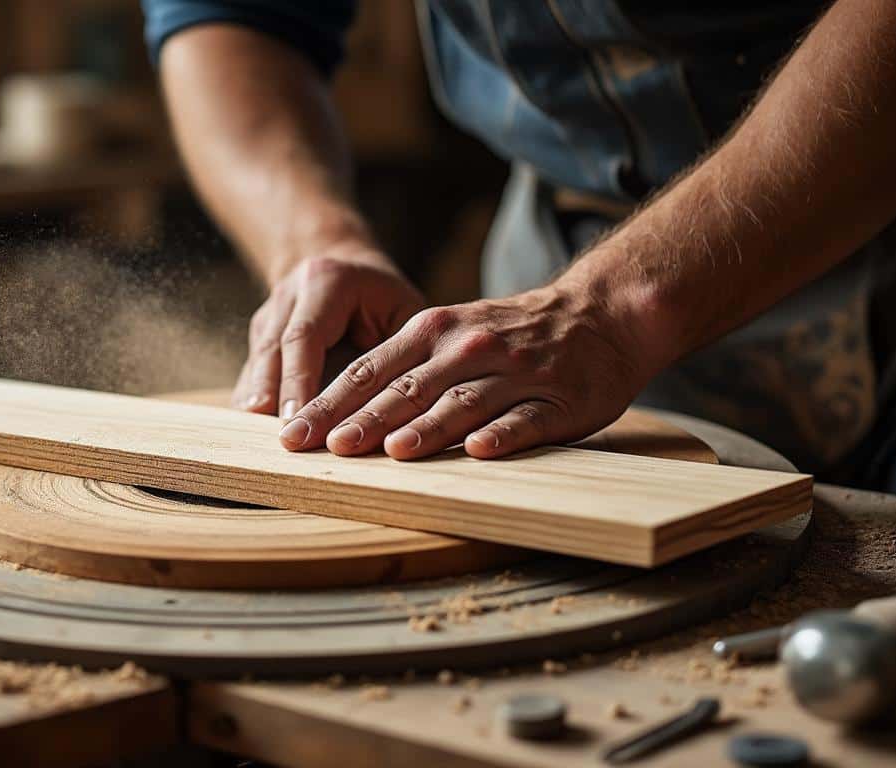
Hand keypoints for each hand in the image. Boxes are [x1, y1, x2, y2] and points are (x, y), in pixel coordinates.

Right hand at [232, 249, 425, 417]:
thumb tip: (391, 405)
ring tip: (258, 436)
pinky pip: (253, 367)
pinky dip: (253, 396)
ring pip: (259, 359)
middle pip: (275, 349)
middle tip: (282, 436)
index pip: (307, 334)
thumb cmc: (385, 299)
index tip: (299, 418)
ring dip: (259, 398)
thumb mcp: (403, 311)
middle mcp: (291, 292)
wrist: (347, 268)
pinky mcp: (261, 332)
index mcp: (329, 282)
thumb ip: (396, 351)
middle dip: (276, 394)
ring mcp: (271, 311)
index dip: (300, 379)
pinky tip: (253, 427)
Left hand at [277, 283, 656, 458]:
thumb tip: (341, 409)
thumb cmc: (513, 332)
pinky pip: (525, 418)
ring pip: (462, 402)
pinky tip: (478, 452)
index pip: (371, 370)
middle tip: (326, 450)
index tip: (294, 433)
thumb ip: (407, 364)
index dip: (330, 401)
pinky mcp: (557, 399)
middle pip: (407, 388)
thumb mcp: (453, 331)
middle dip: (363, 420)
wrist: (601, 314)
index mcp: (435, 331)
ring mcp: (514, 373)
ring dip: (426, 427)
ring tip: (392, 452)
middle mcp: (468, 347)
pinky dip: (501, 434)